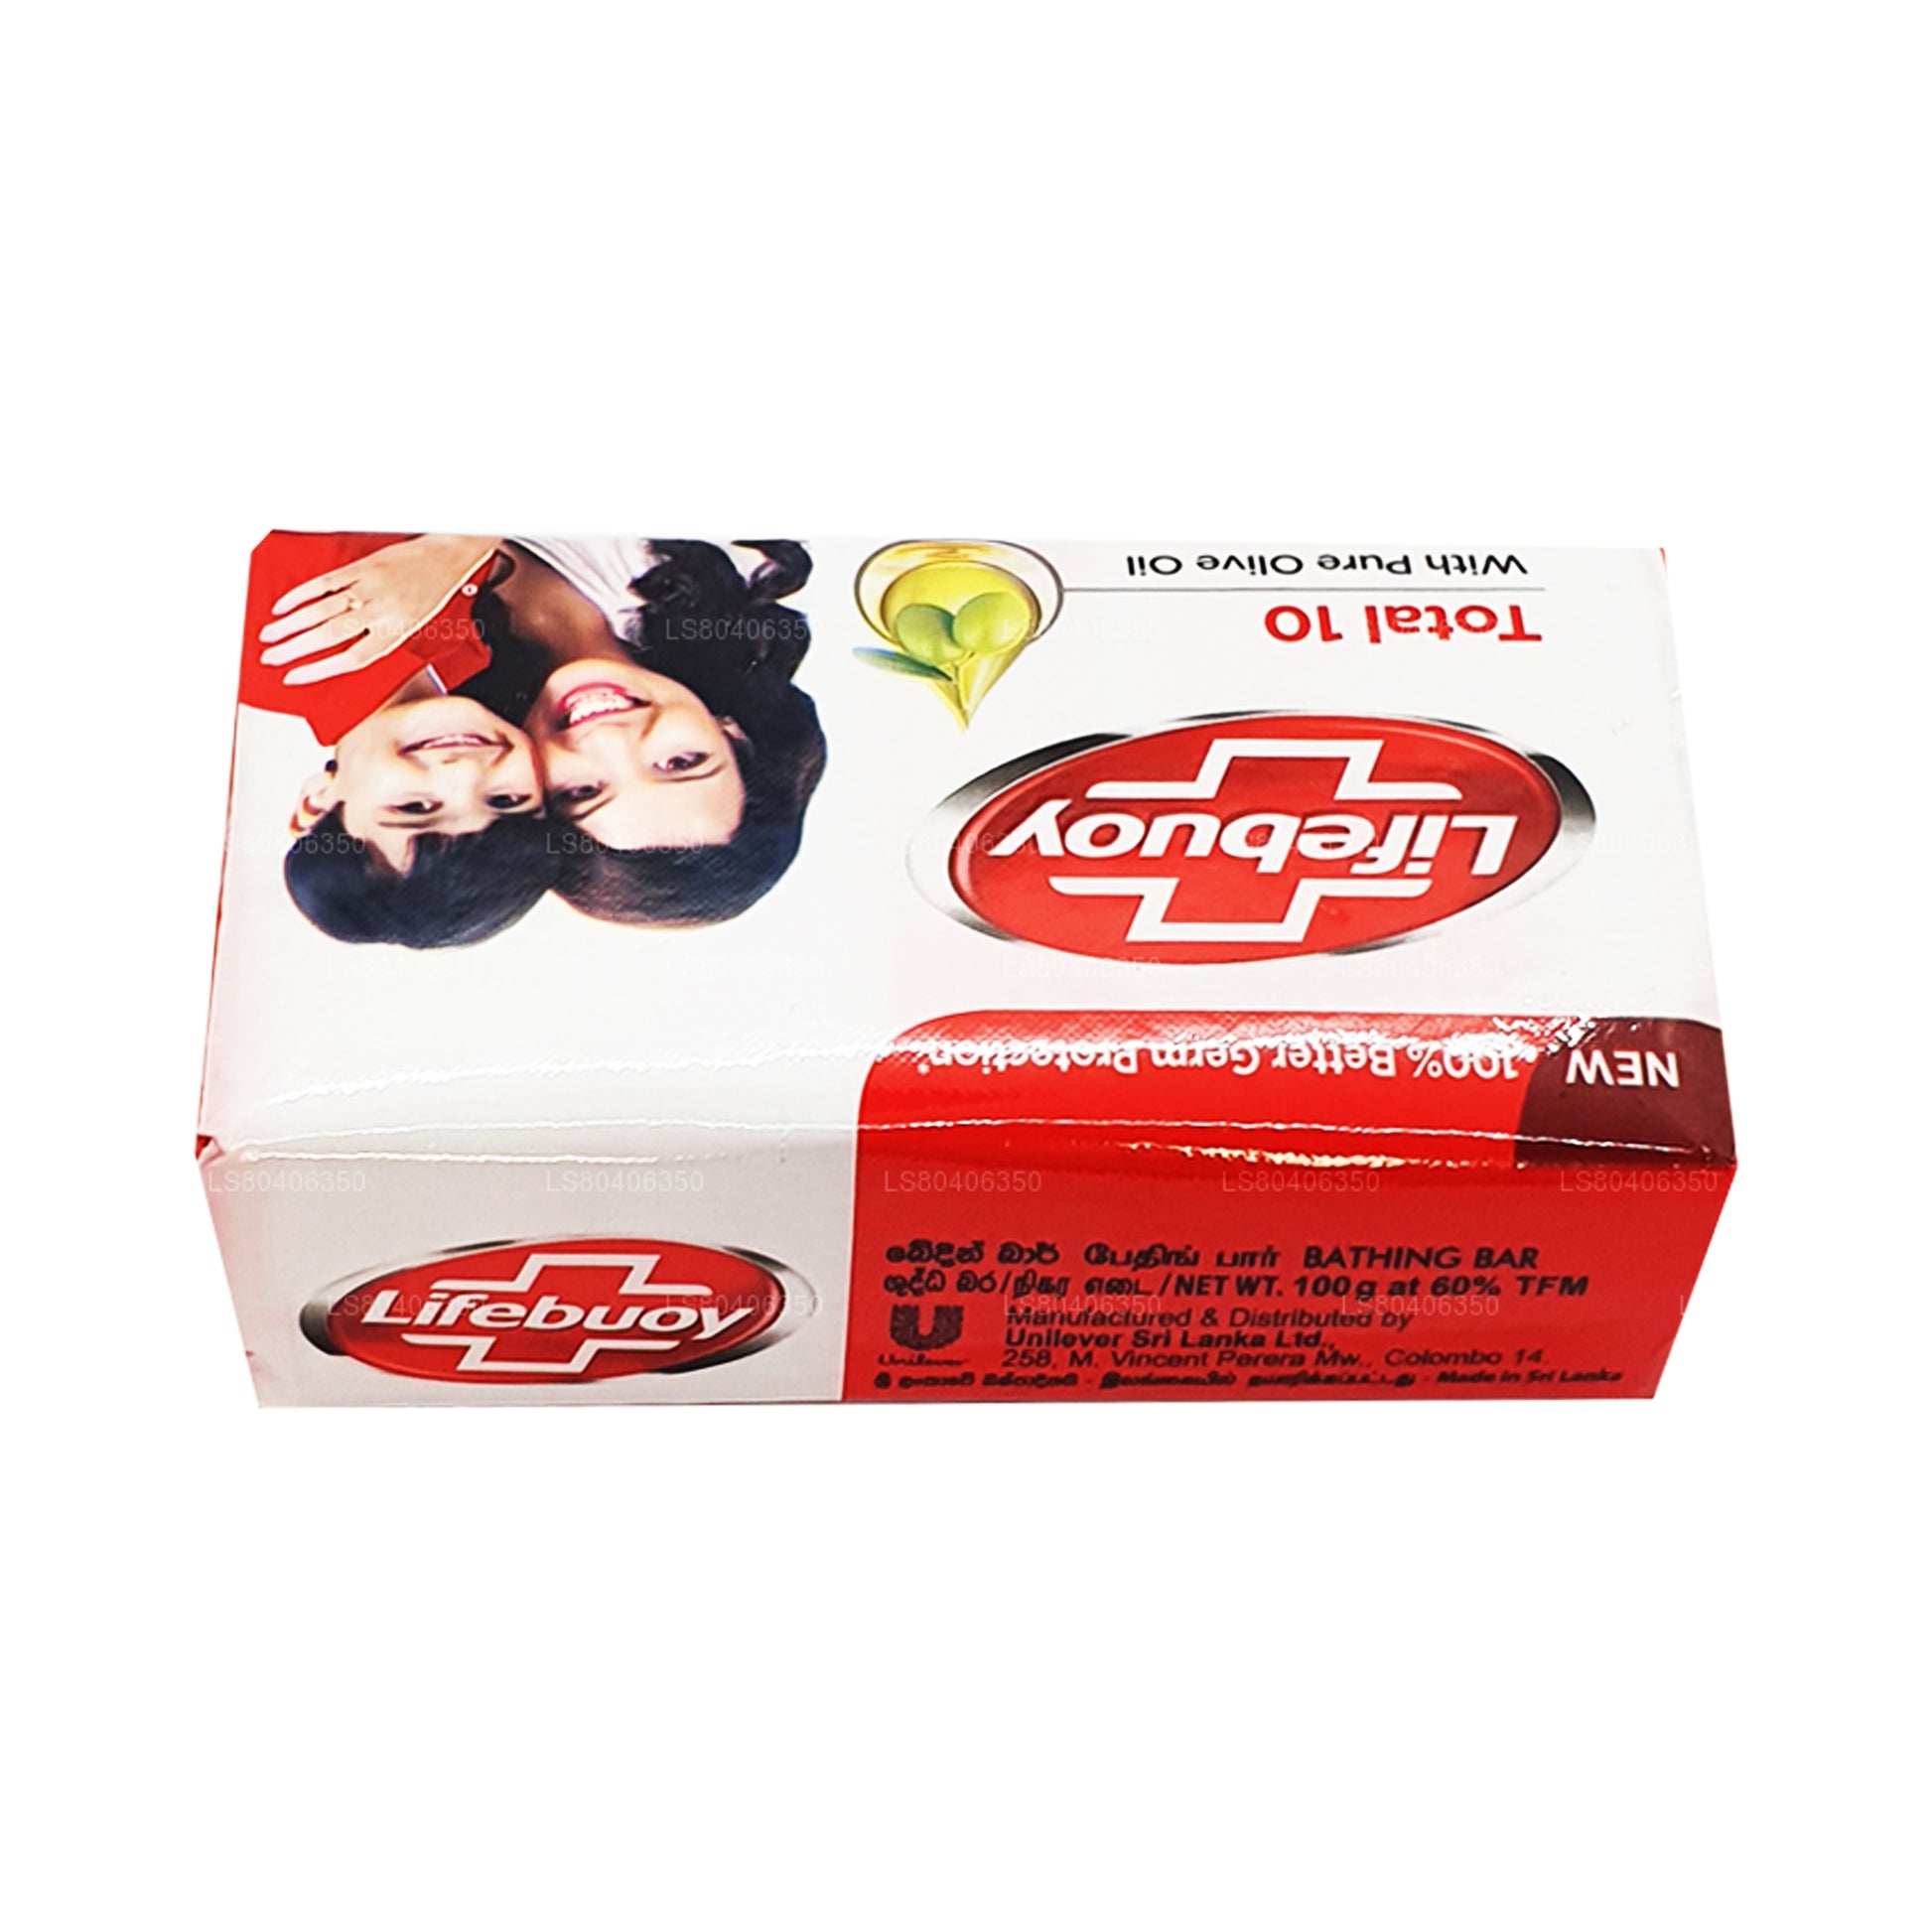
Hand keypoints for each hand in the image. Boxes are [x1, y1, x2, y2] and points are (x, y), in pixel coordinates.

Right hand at [259, 535, 498, 683]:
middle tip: (269, 658)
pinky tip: (282, 606)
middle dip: (294, 649)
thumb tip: (338, 652)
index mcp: (393, 633)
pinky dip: (300, 595)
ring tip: (268, 637)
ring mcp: (367, 588)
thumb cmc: (428, 594)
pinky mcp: (360, 568)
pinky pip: (324, 583)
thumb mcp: (409, 626)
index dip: (318, 670)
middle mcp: (379, 612)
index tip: (292, 678)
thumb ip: (376, 637)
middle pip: (327, 636)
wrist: (444, 558)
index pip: (349, 659)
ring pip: (320, 610)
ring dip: (290, 625)